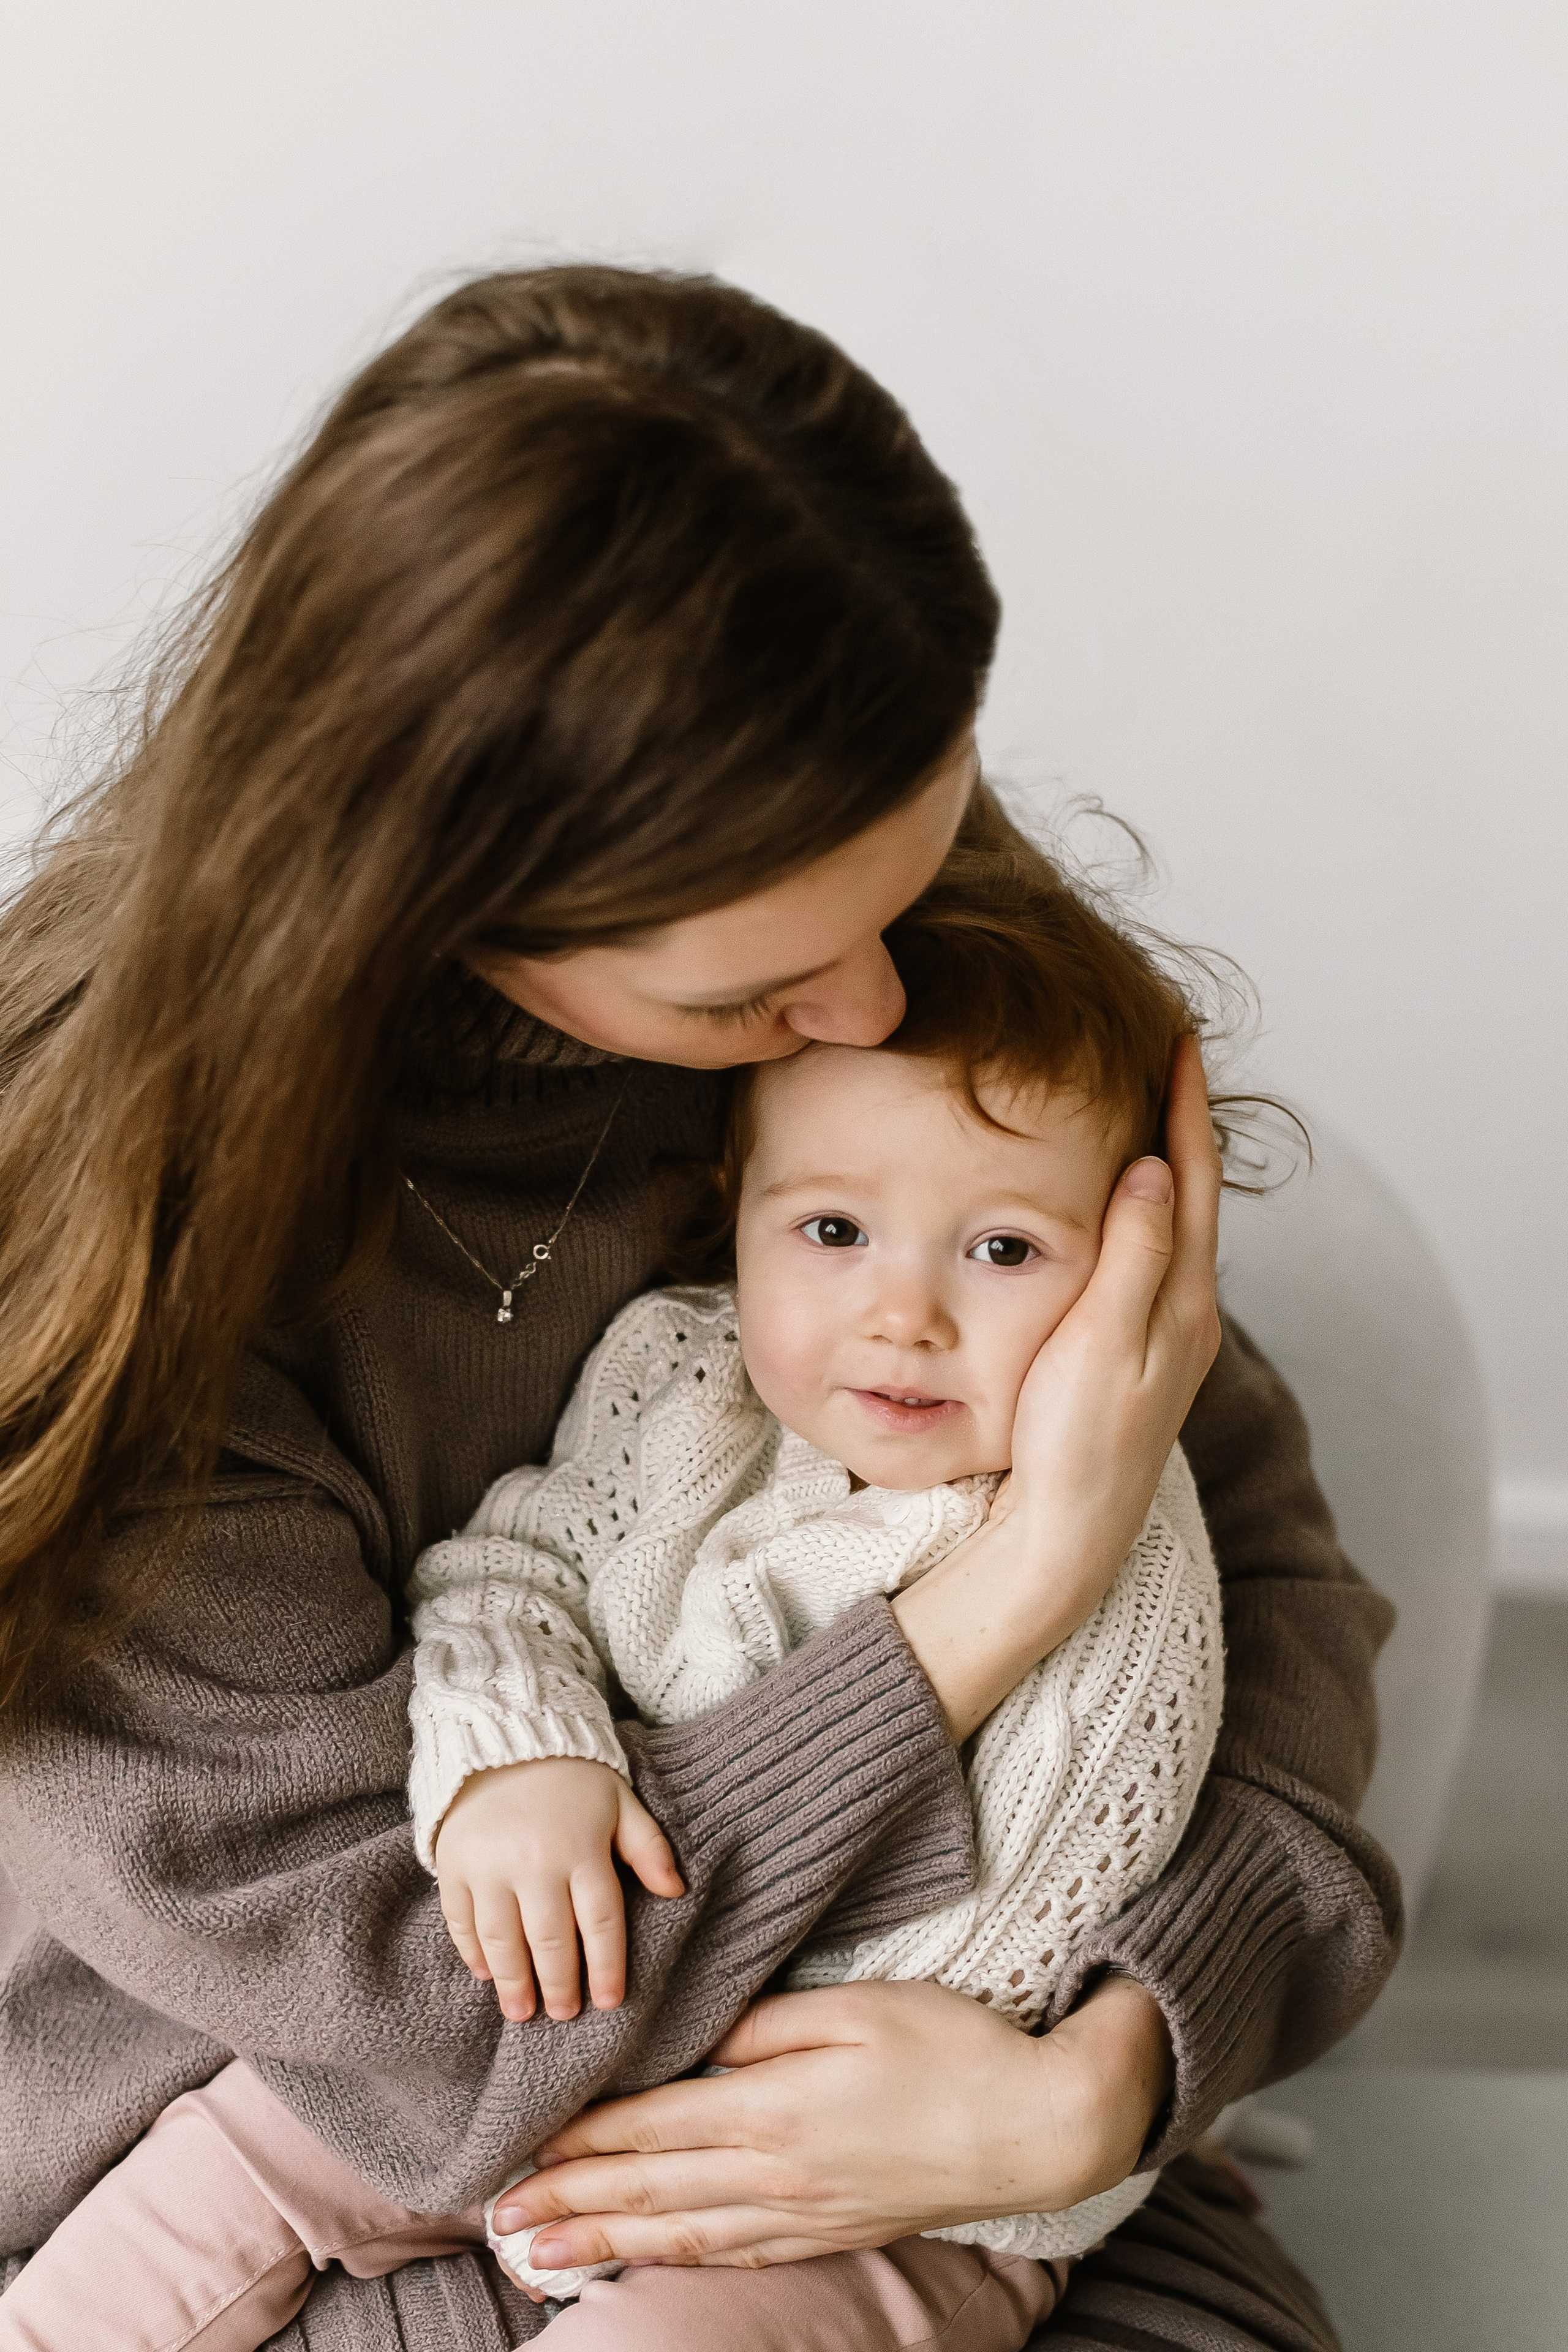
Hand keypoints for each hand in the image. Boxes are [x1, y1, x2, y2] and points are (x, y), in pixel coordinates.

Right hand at [434, 1757, 683, 2021]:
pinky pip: (461, 1919)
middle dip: (559, 1985)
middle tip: (564, 2013)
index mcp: (581, 1848)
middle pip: (551, 1940)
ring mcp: (488, 1866)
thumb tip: (676, 1891)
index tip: (609, 2002)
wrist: (505, 1736)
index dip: (607, 1967)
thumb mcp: (621, 1801)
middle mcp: (533, 1862)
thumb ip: (648, 1846)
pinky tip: (486, 1974)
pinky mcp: (454, 1864)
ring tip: (523, 2012)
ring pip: (502, 1940)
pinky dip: (473, 1951)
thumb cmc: (573, 1777)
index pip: (599, 1921)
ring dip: (514, 1982)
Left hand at [491, 1974, 1171, 2266]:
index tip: (522, 2148)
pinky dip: (676, 2258)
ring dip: (604, 2242)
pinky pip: (734, 2252)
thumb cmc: (949, 2048)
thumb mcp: (852, 2006)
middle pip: (650, 2188)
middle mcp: (776, 2171)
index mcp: (773, 2106)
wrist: (1035, 2126)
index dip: (581, 2139)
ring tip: (539, 2255)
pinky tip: (644, 2258)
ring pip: (680, 2232)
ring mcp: (803, 2212)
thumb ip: (763, 2023)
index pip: (651, 2125)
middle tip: (497, 2219)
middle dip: (568, 2202)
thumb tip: (696, 2039)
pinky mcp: (831, 2230)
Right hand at [894, 1034, 1221, 1738]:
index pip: (1192, 1180)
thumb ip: (1134, 1255)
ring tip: (1141, 1111)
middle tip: (1163, 1056)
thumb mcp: (1102, 1341)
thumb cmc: (1075, 1440)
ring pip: (1175, 1225)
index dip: (1186, 1108)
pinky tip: (1120, 1204)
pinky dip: (1145, 1210)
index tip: (1180, 1040)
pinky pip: (1154, 1256)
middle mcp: (1185, 1312)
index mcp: (1181, 1300)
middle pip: (1193, 1195)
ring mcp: (1166, 1335)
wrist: (1069, 1529)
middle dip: (1180, 1123)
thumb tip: (1157, 1167)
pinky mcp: (1140, 1353)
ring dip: (1165, 1163)